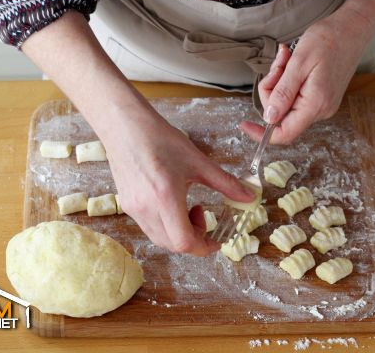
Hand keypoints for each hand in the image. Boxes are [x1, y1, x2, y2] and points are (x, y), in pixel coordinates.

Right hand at [102, 105, 255, 255]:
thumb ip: (225, 183)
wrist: (125, 127)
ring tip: (187, 207)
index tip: (215, 238)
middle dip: (194, 238)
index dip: (204, 247)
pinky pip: (149, 227)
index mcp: (165, 198)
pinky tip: (171, 203)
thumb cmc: (161, 139)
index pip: (184, 242)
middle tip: (202, 215)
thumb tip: (249, 197)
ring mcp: (133, 209)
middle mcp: (146, 209)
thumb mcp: (198, 161)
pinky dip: (165, 225)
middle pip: (173, 245)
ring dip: (179, 232)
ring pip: (160, 239)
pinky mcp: (125, 206)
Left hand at [240, 7, 371, 143]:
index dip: (262, 133)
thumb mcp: (299, 63)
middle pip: (281, 115)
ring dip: (279, 81)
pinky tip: (293, 62)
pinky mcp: (321, 96)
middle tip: (277, 65)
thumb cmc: (328, 40)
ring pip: (286, 103)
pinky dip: (288, 80)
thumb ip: (283, 93)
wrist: (353, 27)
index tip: (244, 124)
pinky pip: (296, 95)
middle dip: (271, 90)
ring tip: (287, 58)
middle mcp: (321, 110)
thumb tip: (269, 118)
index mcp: (315, 104)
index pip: (285, 133)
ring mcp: (322, 104)